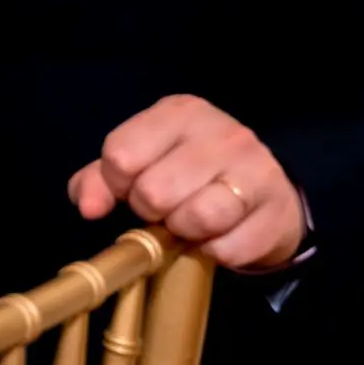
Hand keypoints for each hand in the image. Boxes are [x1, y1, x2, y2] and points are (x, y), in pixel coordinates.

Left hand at [67, 94, 306, 271]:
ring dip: (184, 232)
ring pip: (194, 218)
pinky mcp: (276, 210)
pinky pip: (225, 249)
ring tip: (191, 221)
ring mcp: (255, 169)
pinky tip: (219, 236)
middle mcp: (221, 133)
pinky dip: (214, 252)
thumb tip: (88, 207)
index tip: (130, 190)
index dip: (117, 185)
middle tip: (166, 207)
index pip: (120, 154)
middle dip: (151, 210)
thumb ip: (100, 179)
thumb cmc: (190, 175)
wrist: (267, 195)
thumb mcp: (141, 163)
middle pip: (154, 191)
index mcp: (180, 112)